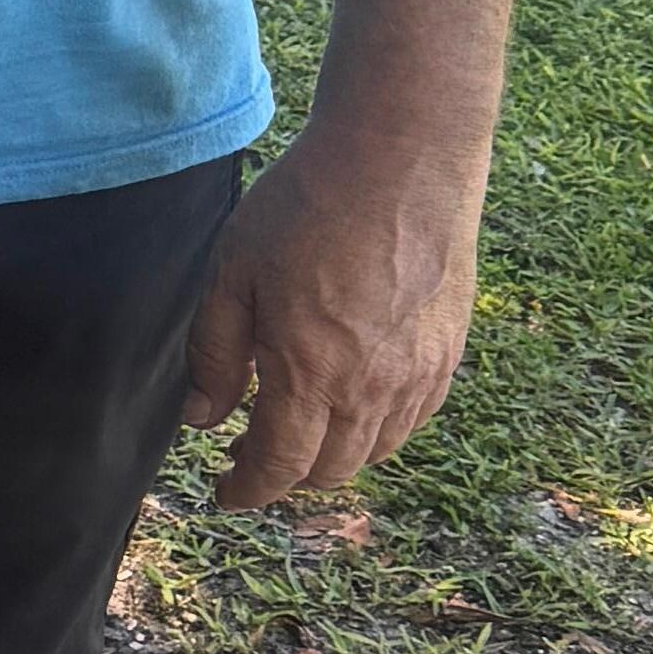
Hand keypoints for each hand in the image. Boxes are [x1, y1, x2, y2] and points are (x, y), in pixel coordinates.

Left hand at [176, 119, 490, 506]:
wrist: (402, 160)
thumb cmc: (308, 208)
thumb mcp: (234, 274)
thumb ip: (215, 354)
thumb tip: (202, 420)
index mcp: (311, 374)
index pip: (279, 465)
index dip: (247, 490)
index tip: (225, 494)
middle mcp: (373, 388)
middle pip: (329, 469)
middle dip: (286, 475)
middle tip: (253, 455)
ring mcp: (420, 374)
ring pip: (375, 451)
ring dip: (333, 457)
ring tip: (300, 432)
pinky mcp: (450, 353)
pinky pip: (413, 420)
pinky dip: (378, 432)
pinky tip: (354, 405)